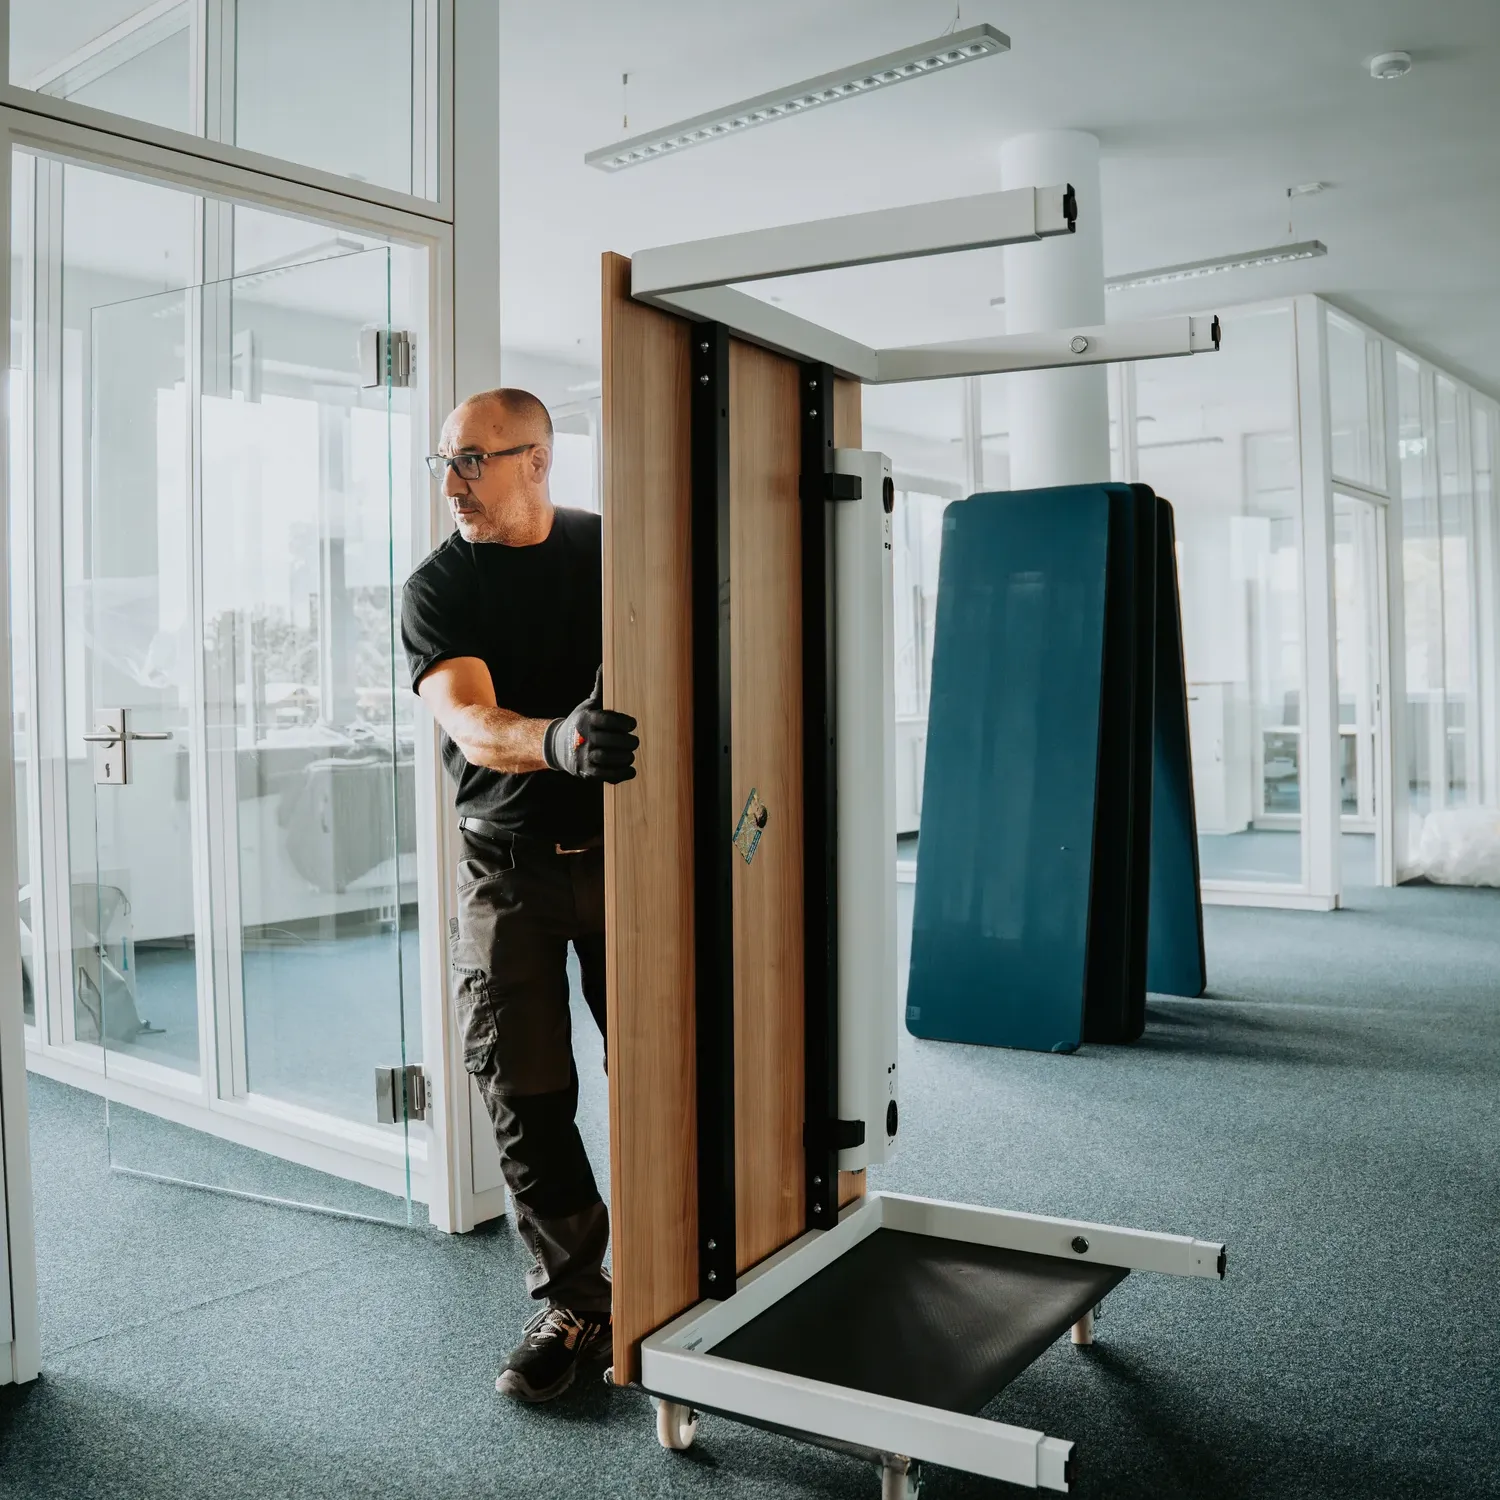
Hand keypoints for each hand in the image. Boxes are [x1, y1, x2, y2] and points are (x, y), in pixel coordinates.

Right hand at [543, 668, 638, 782]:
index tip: (632, 724)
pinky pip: (606, 775)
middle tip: (633, 741)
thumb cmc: (581, 723)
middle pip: (611, 741)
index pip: (607, 720)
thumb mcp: (588, 705)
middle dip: (627, 742)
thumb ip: (600, 689)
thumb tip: (604, 664)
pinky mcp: (587, 772)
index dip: (623, 723)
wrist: (559, 747)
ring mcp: (584, 756)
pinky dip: (622, 774)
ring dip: (625, 757)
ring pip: (608, 759)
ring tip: (630, 754)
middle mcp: (583, 738)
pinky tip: (631, 769)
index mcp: (586, 719)